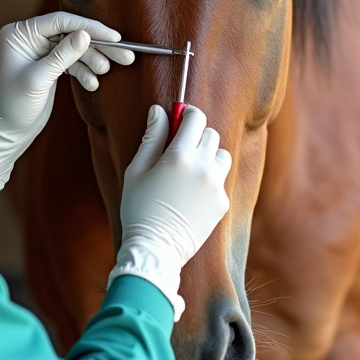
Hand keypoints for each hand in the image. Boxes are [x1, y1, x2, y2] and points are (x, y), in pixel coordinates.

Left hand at [0, 12, 134, 189]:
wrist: (7, 132)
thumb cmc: (13, 106)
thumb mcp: (38, 79)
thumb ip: (63, 55)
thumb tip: (85, 35)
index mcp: (20, 34)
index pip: (60, 22)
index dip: (88, 28)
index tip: (112, 37)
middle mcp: (30, 38)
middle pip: (72, 34)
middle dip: (97, 45)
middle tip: (123, 54)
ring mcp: (41, 51)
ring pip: (76, 48)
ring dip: (94, 60)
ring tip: (104, 71)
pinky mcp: (51, 65)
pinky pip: (73, 61)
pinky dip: (85, 71)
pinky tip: (92, 83)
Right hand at [108, 105, 231, 319]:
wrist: (155, 249)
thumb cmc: (139, 207)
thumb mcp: (137, 170)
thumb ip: (152, 137)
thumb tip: (159, 111)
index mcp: (179, 155)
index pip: (196, 118)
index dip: (188, 115)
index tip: (182, 119)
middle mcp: (203, 167)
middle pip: (211, 134)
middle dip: (197, 136)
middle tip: (180, 151)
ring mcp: (216, 186)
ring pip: (222, 155)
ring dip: (209, 156)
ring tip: (190, 172)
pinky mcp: (222, 203)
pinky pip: (221, 181)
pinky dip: (210, 182)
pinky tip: (192, 196)